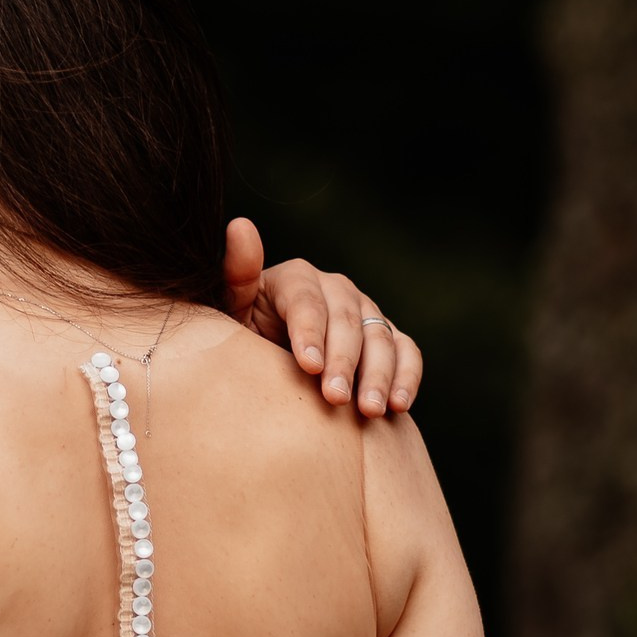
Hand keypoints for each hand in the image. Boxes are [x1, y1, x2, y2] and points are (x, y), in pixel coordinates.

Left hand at [223, 216, 421, 416]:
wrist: (265, 369)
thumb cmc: (241, 341)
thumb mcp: (230, 313)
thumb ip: (237, 276)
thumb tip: (240, 227)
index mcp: (294, 279)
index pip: (306, 300)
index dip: (309, 331)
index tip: (308, 366)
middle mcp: (334, 288)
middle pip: (346, 319)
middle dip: (344, 360)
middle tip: (336, 398)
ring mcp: (364, 312)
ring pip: (379, 336)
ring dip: (379, 374)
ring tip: (370, 410)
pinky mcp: (386, 337)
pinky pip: (405, 352)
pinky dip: (406, 377)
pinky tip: (398, 406)